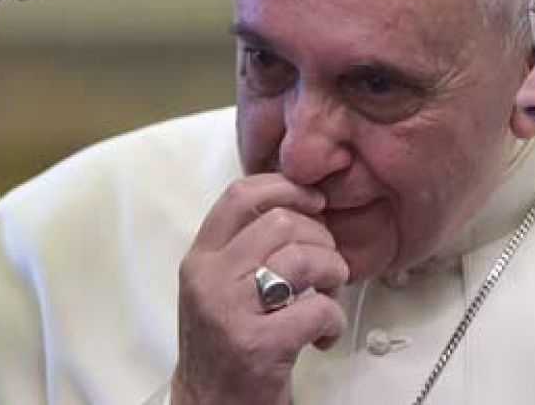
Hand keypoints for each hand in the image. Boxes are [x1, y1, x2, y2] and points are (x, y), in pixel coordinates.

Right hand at [169, 174, 349, 404]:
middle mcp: (208, 279)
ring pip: (302, 259)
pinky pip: (318, 309)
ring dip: (333, 274)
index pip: (240, 195)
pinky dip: (334, 320)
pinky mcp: (258, 346)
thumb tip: (299, 205)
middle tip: (327, 267)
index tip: (315, 201)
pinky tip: (325, 336)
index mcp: (200, 259)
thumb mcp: (218, 288)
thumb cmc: (224, 347)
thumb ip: (243, 248)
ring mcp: (230, 312)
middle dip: (320, 240)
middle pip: (280, 222)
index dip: (286, 187)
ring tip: (329, 296)